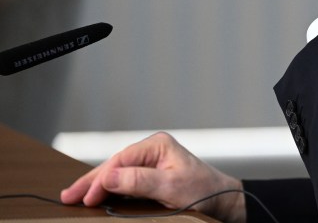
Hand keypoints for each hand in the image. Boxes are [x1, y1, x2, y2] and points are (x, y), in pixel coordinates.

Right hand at [60, 132, 246, 222]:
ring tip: (74, 196)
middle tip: (67, 197)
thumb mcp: (171, 186)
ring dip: (97, 185)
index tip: (87, 198)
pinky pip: (125, 180)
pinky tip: (96, 196)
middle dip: (91, 181)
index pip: (120, 160)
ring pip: (117, 172)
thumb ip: (139, 181)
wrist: (223, 200)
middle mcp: (153, 149)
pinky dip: (109, 189)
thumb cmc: (203, 191)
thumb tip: (109, 176)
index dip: (101, 179)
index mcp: (158, 145)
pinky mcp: (152, 174)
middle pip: (115, 164)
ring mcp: (152, 161)